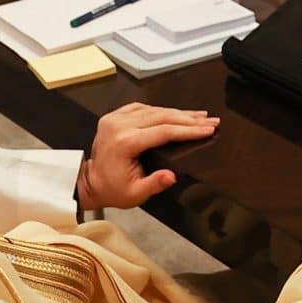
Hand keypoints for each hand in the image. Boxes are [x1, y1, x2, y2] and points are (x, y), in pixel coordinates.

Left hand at [79, 104, 218, 209]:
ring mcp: (116, 118)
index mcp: (125, 142)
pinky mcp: (115, 116)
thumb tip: (171, 176)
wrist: (91, 183)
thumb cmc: (113, 189)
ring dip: (179, 113)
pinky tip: (176, 112)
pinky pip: (142, 107)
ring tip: (199, 116)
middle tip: (211, 120)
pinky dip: (161, 109)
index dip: (189, 130)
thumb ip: (154, 184)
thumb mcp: (135, 194)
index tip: (207, 129)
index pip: (165, 131)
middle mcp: (119, 126)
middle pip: (163, 116)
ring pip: (155, 110)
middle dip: (190, 119)